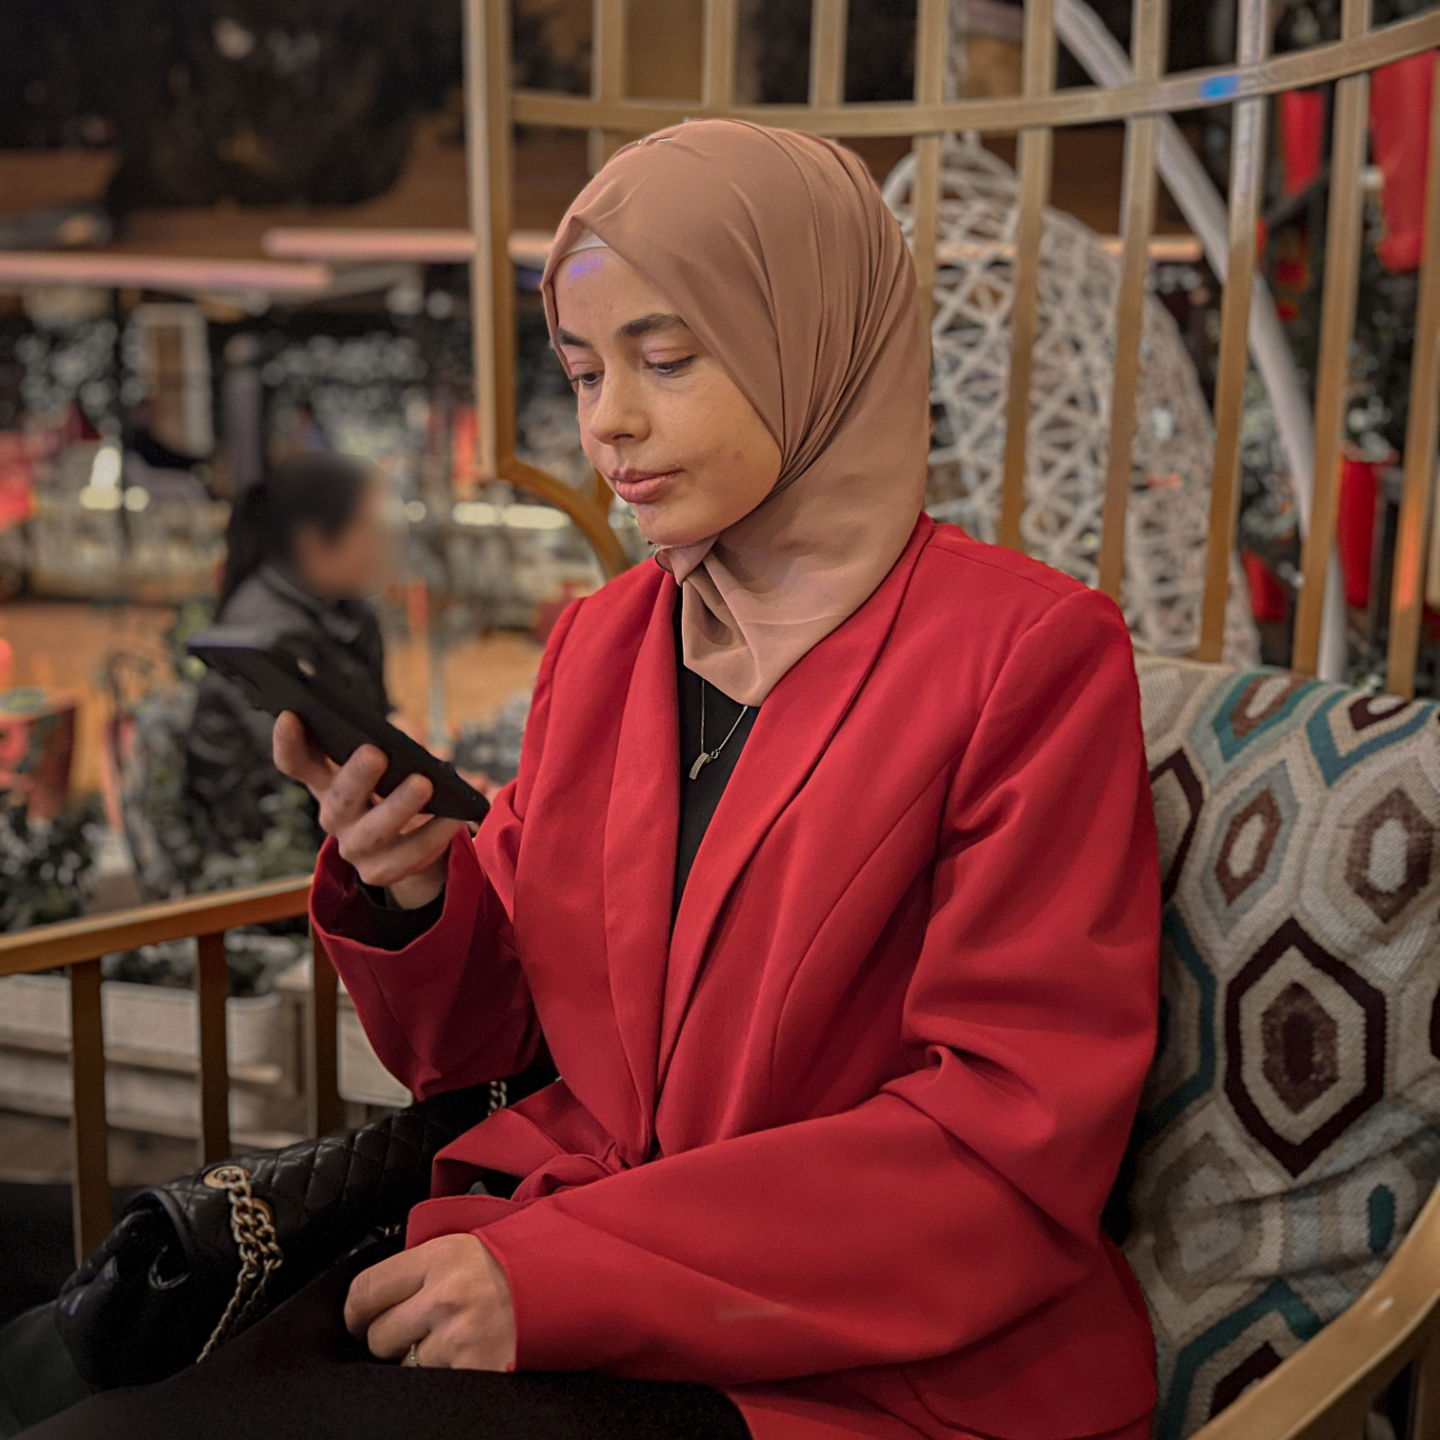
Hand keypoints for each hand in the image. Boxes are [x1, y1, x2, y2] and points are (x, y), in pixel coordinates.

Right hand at [273, 710, 460, 908]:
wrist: (406, 847)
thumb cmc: (393, 790)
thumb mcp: (390, 762)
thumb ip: (398, 740)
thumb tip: (411, 726)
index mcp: (328, 783)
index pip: (297, 763)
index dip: (288, 742)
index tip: (290, 715)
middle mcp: (336, 816)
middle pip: (338, 799)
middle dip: (356, 776)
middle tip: (374, 753)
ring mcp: (355, 847)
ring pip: (373, 832)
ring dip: (398, 806)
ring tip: (422, 783)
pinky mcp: (380, 871)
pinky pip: (409, 854)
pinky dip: (434, 834)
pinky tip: (454, 816)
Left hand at [344, 1233, 515, 1370]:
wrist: (581, 1284)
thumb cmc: (530, 1259)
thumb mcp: (473, 1241)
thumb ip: (428, 1260)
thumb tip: (386, 1286)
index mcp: (441, 1257)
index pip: (366, 1290)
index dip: (355, 1311)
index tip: (358, 1318)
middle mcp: (444, 1298)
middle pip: (378, 1335)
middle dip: (389, 1338)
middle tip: (410, 1331)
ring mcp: (458, 1341)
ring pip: (404, 1365)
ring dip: (418, 1359)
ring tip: (449, 1342)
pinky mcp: (473, 1374)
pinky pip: (433, 1384)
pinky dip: (443, 1375)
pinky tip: (463, 1357)